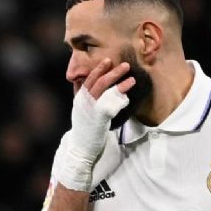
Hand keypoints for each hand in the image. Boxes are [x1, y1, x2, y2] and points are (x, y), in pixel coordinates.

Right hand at [54, 59, 135, 191]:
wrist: (81, 149)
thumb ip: (83, 97)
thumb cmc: (84, 130)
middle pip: (98, 82)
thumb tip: (83, 83)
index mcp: (80, 99)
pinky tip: (127, 97)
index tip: (107, 61)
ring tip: (131, 78)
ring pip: (105, 91)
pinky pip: (111, 105)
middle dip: (112, 72)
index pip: (88, 79)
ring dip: (119, 83)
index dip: (98, 69)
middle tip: (125, 65)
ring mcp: (90, 110)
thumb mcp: (81, 111)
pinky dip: (120, 100)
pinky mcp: (98, 119)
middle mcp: (83, 102)